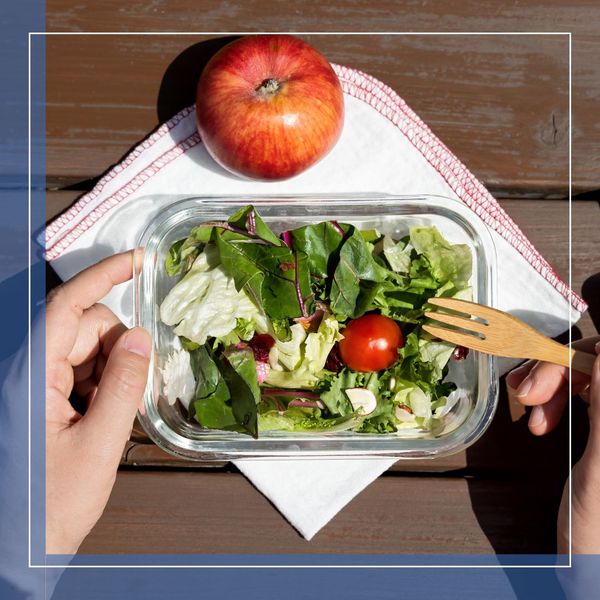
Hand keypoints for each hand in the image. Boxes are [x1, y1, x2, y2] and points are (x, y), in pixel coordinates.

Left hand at [45, 251, 150, 553]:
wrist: (17, 550)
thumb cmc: (48, 507)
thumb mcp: (97, 446)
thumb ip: (123, 387)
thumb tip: (141, 338)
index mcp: (30, 376)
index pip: (67, 306)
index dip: (102, 276)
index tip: (136, 260)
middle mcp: (25, 370)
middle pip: (83, 328)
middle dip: (115, 347)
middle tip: (128, 390)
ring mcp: (29, 383)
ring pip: (82, 348)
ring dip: (106, 370)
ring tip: (106, 416)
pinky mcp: (35, 396)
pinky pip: (75, 369)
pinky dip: (96, 383)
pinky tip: (97, 416)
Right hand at [506, 337, 599, 553]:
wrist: (594, 572)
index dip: (574, 359)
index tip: (541, 378)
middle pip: (593, 366)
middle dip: (554, 372)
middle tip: (525, 396)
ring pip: (582, 375)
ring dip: (548, 384)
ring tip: (527, 409)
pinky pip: (576, 393)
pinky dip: (551, 396)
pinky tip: (538, 413)